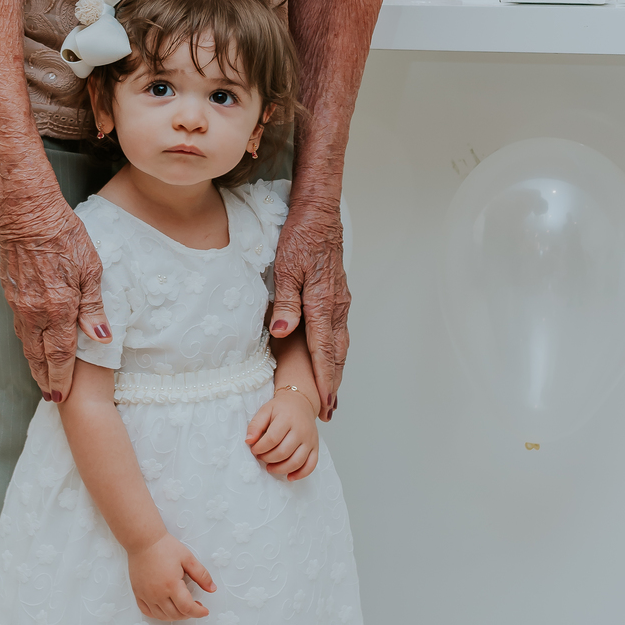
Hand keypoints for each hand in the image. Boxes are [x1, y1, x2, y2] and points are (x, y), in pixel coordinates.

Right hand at [0, 199, 111, 401]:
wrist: (28, 213)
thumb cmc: (64, 234)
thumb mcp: (91, 268)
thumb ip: (94, 307)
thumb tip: (101, 339)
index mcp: (59, 307)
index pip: (61, 354)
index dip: (62, 376)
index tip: (63, 395)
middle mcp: (35, 311)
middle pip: (39, 356)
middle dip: (46, 379)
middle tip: (52, 398)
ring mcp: (20, 303)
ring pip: (26, 343)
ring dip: (34, 364)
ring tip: (41, 379)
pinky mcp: (11, 292)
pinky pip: (20, 325)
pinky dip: (26, 342)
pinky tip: (31, 346)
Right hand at [128, 534, 214, 620]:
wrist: (143, 540)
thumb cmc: (165, 547)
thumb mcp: (188, 558)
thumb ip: (202, 575)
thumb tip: (212, 589)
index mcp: (171, 585)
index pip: (187, 608)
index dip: (198, 612)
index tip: (204, 611)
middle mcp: (157, 593)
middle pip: (175, 614)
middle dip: (188, 614)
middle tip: (195, 606)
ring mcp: (146, 595)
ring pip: (162, 616)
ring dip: (175, 616)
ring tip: (182, 608)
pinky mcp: (138, 593)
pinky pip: (147, 612)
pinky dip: (158, 615)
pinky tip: (165, 609)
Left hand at [245, 389, 318, 480]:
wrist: (301, 403)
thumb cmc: (282, 408)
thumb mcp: (266, 410)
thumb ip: (255, 425)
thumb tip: (248, 441)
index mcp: (288, 418)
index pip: (273, 439)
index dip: (260, 448)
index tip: (254, 449)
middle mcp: (301, 430)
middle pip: (284, 452)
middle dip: (268, 458)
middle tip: (260, 457)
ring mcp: (310, 440)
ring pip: (296, 461)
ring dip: (280, 469)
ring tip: (270, 467)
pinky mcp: (315, 447)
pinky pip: (311, 465)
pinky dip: (300, 474)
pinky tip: (289, 476)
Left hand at [269, 203, 349, 419]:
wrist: (319, 214)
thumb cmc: (300, 237)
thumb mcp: (285, 267)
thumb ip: (286, 302)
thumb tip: (283, 332)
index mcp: (322, 303)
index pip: (323, 350)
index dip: (323, 378)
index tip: (323, 402)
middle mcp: (336, 306)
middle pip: (337, 354)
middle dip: (334, 383)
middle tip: (330, 410)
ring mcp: (340, 301)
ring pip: (341, 344)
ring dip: (337, 370)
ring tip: (333, 393)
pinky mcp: (338, 295)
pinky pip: (340, 331)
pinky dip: (337, 352)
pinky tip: (333, 359)